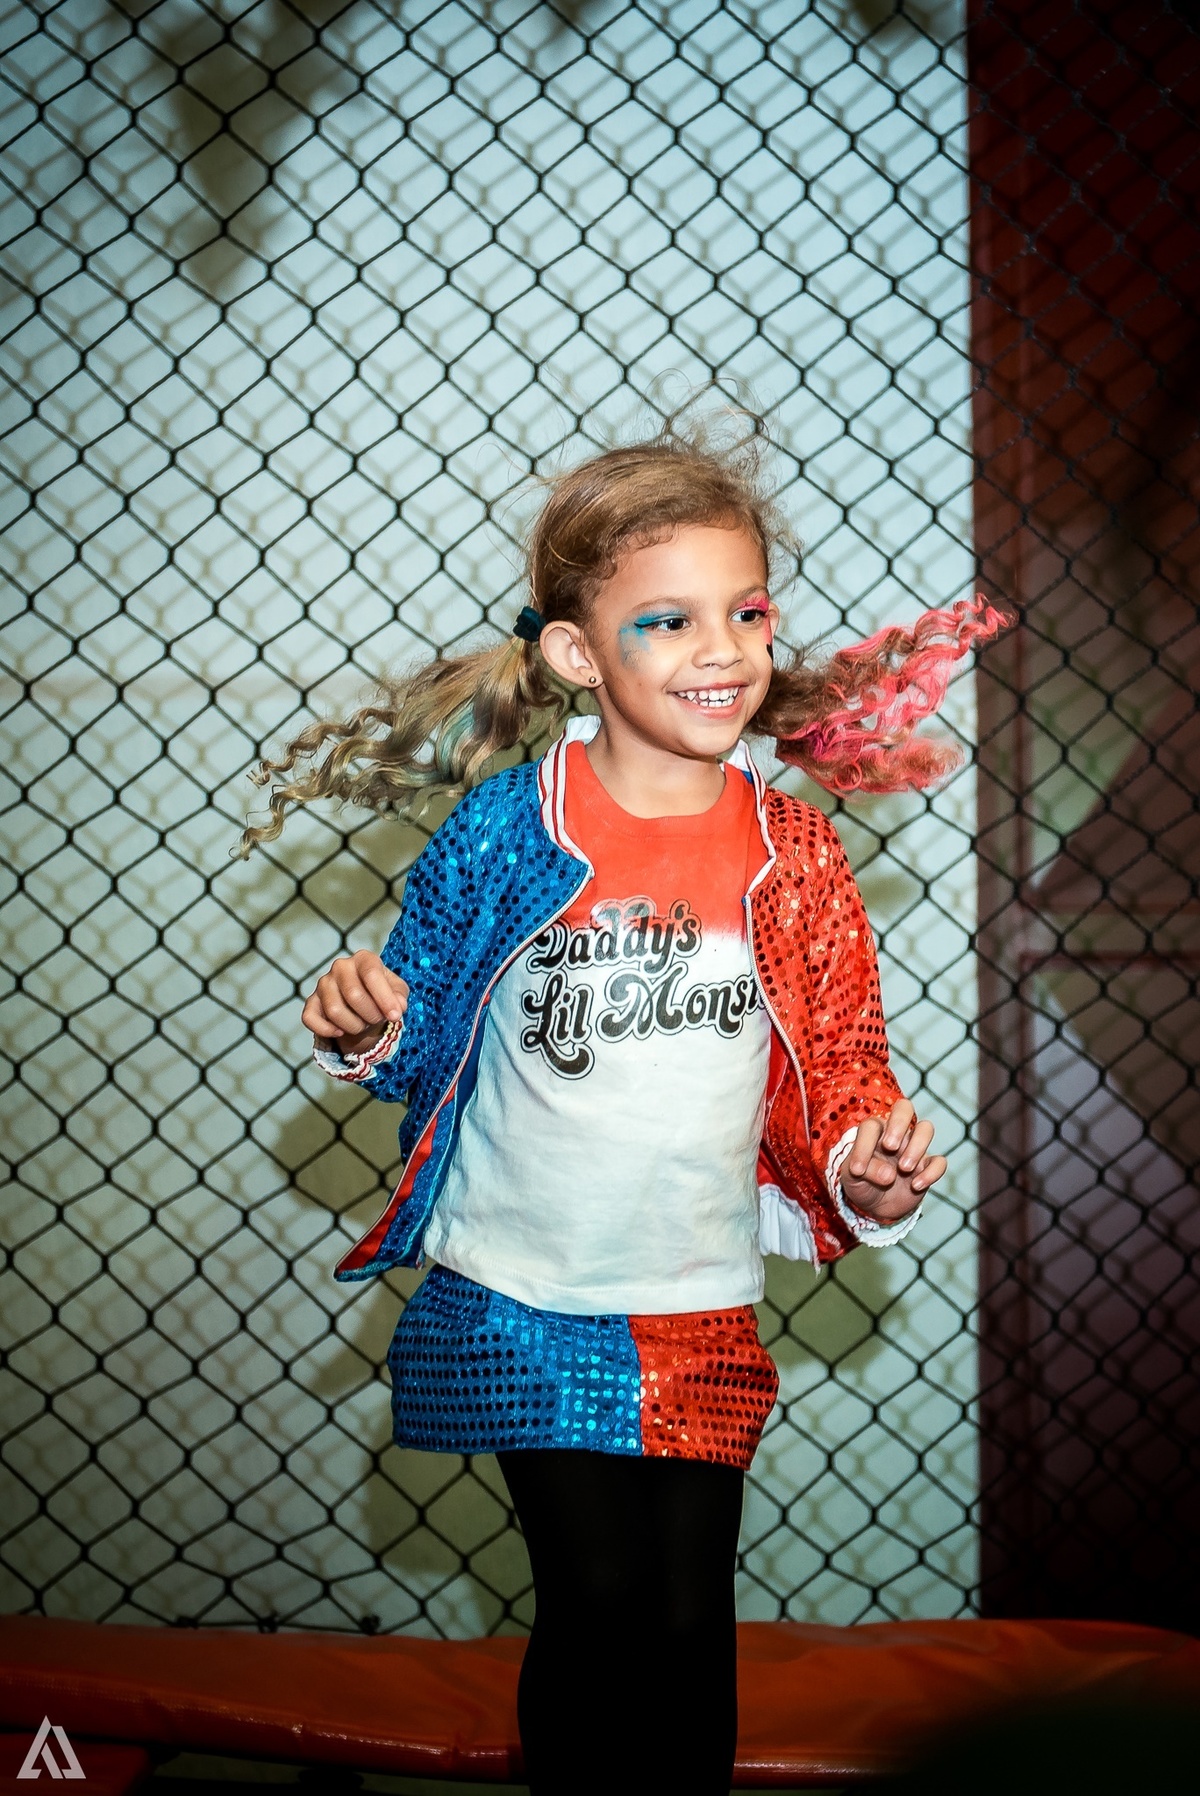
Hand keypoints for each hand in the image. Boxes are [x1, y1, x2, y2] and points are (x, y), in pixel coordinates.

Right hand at [302, 950, 407, 1056]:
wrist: (363, 1004)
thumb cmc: (380, 994)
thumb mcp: (397, 991)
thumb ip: (400, 996)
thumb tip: (398, 1007)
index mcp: (364, 958)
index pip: (371, 974)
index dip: (384, 998)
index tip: (395, 1016)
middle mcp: (341, 967)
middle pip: (354, 995)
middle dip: (371, 1015)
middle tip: (377, 1019)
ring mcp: (323, 983)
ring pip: (335, 1011)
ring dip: (354, 1026)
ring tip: (362, 1023)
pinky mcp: (311, 1001)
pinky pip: (310, 1018)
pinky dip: (327, 1030)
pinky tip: (340, 1031)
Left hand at [839, 1098, 944, 1224]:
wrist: (874, 1206)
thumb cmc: (861, 1183)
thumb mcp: (853, 1178)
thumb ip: (866, 1170)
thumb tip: (890, 1174)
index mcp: (874, 1132)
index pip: (871, 1126)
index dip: (864, 1145)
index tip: (857, 1170)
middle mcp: (896, 1134)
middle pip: (904, 1108)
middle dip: (898, 1124)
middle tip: (890, 1147)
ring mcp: (913, 1148)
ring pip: (926, 1129)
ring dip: (917, 1146)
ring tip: (904, 1168)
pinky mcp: (927, 1166)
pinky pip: (939, 1162)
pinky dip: (931, 1173)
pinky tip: (915, 1185)